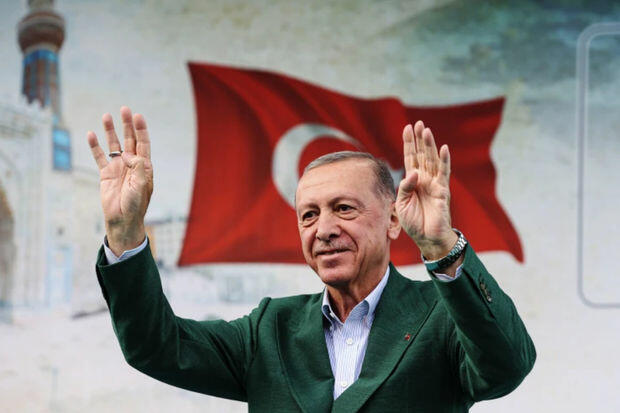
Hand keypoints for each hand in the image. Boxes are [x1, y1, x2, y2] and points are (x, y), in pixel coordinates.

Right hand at [87, 106, 152, 255]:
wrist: (122, 219)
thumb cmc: (136, 204)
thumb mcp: (142, 185)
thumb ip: (138, 167)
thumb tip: (128, 154)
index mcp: (144, 166)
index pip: (143, 143)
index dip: (141, 130)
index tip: (138, 116)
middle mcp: (131, 164)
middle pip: (129, 140)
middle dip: (127, 125)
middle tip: (124, 109)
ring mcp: (118, 168)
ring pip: (113, 145)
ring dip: (110, 131)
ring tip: (106, 116)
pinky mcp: (106, 174)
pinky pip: (99, 156)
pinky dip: (95, 146)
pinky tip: (91, 134)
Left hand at [395, 121, 456, 259]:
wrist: (427, 239)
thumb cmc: (414, 223)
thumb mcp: (401, 204)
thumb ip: (405, 187)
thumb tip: (413, 172)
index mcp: (412, 181)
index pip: (410, 158)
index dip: (409, 143)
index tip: (407, 128)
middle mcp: (424, 179)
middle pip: (421, 155)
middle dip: (419, 139)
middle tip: (418, 123)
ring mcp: (434, 183)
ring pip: (431, 160)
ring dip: (429, 145)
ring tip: (426, 130)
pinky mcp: (442, 190)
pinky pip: (444, 173)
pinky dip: (444, 160)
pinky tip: (443, 148)